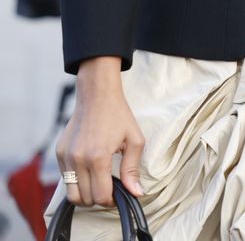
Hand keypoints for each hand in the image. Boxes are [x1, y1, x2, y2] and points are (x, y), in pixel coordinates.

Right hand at [56, 57, 144, 206]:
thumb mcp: (134, 139)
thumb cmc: (118, 115)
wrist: (97, 94)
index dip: (111, 201)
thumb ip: (132, 169)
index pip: (101, 196)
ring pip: (71, 194)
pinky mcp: (59, 153)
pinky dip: (76, 181)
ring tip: (97, 182)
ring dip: (85, 194)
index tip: (118, 193)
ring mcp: (66, 156)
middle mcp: (78, 159)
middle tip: (109, 186)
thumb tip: (136, 193)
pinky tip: (88, 169)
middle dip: (99, 198)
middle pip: (85, 199)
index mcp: (98, 157)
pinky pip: (65, 179)